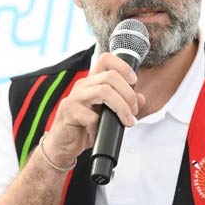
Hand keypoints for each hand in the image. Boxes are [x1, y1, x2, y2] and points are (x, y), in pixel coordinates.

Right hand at [44, 52, 145, 166]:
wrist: (63, 144)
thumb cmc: (83, 127)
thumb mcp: (108, 115)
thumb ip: (124, 104)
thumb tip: (141, 99)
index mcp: (92, 82)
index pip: (106, 60)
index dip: (123, 66)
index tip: (134, 81)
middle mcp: (83, 85)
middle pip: (110, 76)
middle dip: (128, 94)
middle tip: (133, 111)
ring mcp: (74, 97)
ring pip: (103, 91)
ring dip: (121, 107)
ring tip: (126, 121)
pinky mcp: (68, 111)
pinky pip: (91, 115)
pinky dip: (100, 126)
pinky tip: (98, 132)